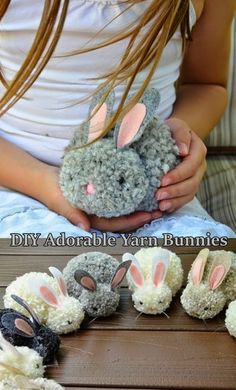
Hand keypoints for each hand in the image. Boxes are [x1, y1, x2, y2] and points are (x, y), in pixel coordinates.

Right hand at [42, 166, 161, 231]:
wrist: (46, 179)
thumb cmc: (52, 191)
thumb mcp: (60, 201)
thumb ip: (72, 214)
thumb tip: (86, 227)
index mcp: (91, 218)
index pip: (116, 223)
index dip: (132, 221)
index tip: (148, 215)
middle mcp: (99, 214)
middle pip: (124, 219)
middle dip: (142, 216)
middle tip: (161, 209)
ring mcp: (101, 205)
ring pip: (124, 209)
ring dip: (140, 206)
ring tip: (158, 201)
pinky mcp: (102, 194)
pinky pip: (119, 197)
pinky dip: (131, 196)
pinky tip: (144, 189)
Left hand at [156, 117, 206, 212]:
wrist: (171, 137)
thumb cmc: (170, 131)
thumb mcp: (175, 125)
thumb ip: (180, 134)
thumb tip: (183, 151)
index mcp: (198, 151)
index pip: (190, 166)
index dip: (178, 175)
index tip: (162, 181)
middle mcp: (199, 167)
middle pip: (191, 183)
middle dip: (175, 191)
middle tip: (158, 196)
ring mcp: (195, 178)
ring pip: (189, 193)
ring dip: (175, 201)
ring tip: (160, 206)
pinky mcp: (188, 186)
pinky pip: (185, 199)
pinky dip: (175, 205)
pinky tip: (164, 208)